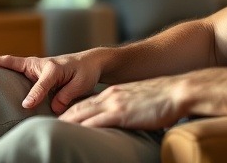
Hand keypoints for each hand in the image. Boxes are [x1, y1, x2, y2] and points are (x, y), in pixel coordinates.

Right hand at [0, 51, 103, 113]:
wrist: (91, 63)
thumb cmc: (86, 72)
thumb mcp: (80, 84)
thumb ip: (65, 95)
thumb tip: (51, 107)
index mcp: (53, 68)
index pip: (40, 83)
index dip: (34, 95)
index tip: (26, 106)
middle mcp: (41, 65)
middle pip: (15, 62)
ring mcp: (36, 67)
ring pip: (13, 65)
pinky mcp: (35, 72)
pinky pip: (16, 69)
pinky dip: (4, 67)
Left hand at [58, 76, 187, 129]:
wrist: (179, 91)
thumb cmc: (166, 98)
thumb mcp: (142, 101)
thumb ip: (131, 107)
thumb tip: (129, 118)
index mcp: (116, 93)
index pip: (87, 103)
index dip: (72, 112)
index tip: (61, 120)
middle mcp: (111, 96)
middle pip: (79, 107)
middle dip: (62, 117)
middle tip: (47, 127)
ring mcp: (114, 104)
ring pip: (81, 113)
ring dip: (66, 123)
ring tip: (52, 132)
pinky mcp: (121, 113)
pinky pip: (95, 122)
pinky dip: (81, 129)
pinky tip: (72, 135)